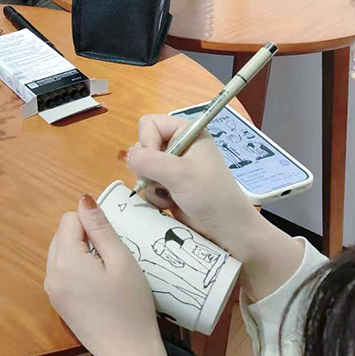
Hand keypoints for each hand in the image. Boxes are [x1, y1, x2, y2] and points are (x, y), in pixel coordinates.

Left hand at [45, 195, 165, 355]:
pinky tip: (98, 283)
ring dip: (79, 251)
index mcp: (65, 261)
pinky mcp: (57, 303)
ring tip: (106, 269)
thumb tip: (84, 199)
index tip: (112, 241)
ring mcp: (51, 291)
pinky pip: (61, 271)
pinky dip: (76, 267)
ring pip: (59, 252)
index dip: (92, 222)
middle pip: (61, 234)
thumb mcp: (121, 261)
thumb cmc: (130, 305)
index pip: (69, 219)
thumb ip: (100, 228)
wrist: (129, 354)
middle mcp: (50, 274)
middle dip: (83, 235)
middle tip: (111, 255)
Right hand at [127, 115, 303, 300]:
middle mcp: (179, 145)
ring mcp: (174, 167)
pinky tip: (169, 204)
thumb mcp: (180, 173)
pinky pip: (147, 184)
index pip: (149, 124)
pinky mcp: (170, 186)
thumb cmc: (210, 196)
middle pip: (143, 146)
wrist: (227, 231)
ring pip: (142, 168)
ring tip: (169, 196)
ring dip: (151, 185)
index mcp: (187, 132)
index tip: (157, 163)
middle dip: (147, 167)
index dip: (147, 142)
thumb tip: (127, 156)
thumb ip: (149, 160)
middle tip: (162, 182)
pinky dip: (154, 196)